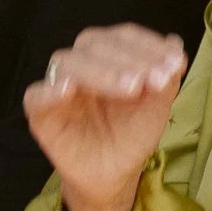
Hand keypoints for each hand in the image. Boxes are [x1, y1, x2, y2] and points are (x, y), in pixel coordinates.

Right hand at [23, 25, 186, 210]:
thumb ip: (165, 79)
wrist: (115, 174)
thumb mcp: (156, 108)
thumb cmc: (132, 134)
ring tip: (131, 87)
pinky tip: (69, 91)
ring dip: (101, 71)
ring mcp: (58, 85)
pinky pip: (36, 96)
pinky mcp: (41, 113)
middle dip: (128, 58)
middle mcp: (82, 63)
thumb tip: (174, 44)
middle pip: (94, 44)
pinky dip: (50, 90)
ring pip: (68, 63)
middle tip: (155, 78)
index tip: (175, 61)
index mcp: (109, 55)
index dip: (148, 45)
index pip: (123, 36)